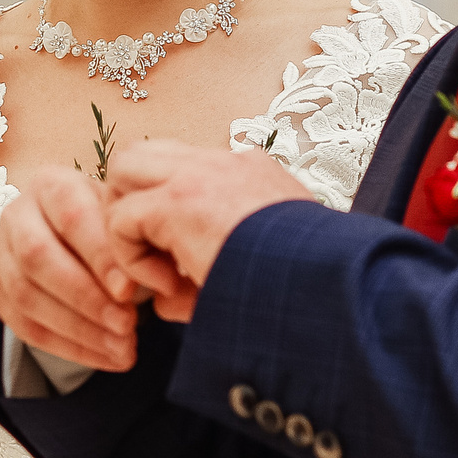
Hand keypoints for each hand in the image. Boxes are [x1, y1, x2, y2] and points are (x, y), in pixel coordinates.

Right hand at [0, 167, 137, 370]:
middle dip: (85, 297)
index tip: (130, 289)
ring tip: (123, 347)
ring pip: (26, 296)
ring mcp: (1, 256)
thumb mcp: (125, 218)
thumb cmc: (108, 225)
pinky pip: (26, 327)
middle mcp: (17, 215)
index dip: (99, 256)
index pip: (71, 217)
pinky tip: (105, 357)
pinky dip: (69, 348)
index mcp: (51, 186)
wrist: (79, 237)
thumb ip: (138, 241)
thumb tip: (162, 280)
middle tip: (127, 324)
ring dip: (78, 328)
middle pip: (38, 257)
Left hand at [103, 142, 309, 320]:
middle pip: (143, 155)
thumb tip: (163, 303)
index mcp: (250, 173)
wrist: (335, 287)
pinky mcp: (180, 201)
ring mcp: (200, 175)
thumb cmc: (309, 288)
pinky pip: (122, 219)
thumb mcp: (261, 273)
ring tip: (158, 274)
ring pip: (123, 169)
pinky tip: (172, 288)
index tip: (185, 271)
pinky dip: (132, 258)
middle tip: (151, 258)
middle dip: (131, 204)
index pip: (181, 171)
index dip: (164, 217)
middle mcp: (224, 163)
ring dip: (126, 223)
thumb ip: (206, 276)